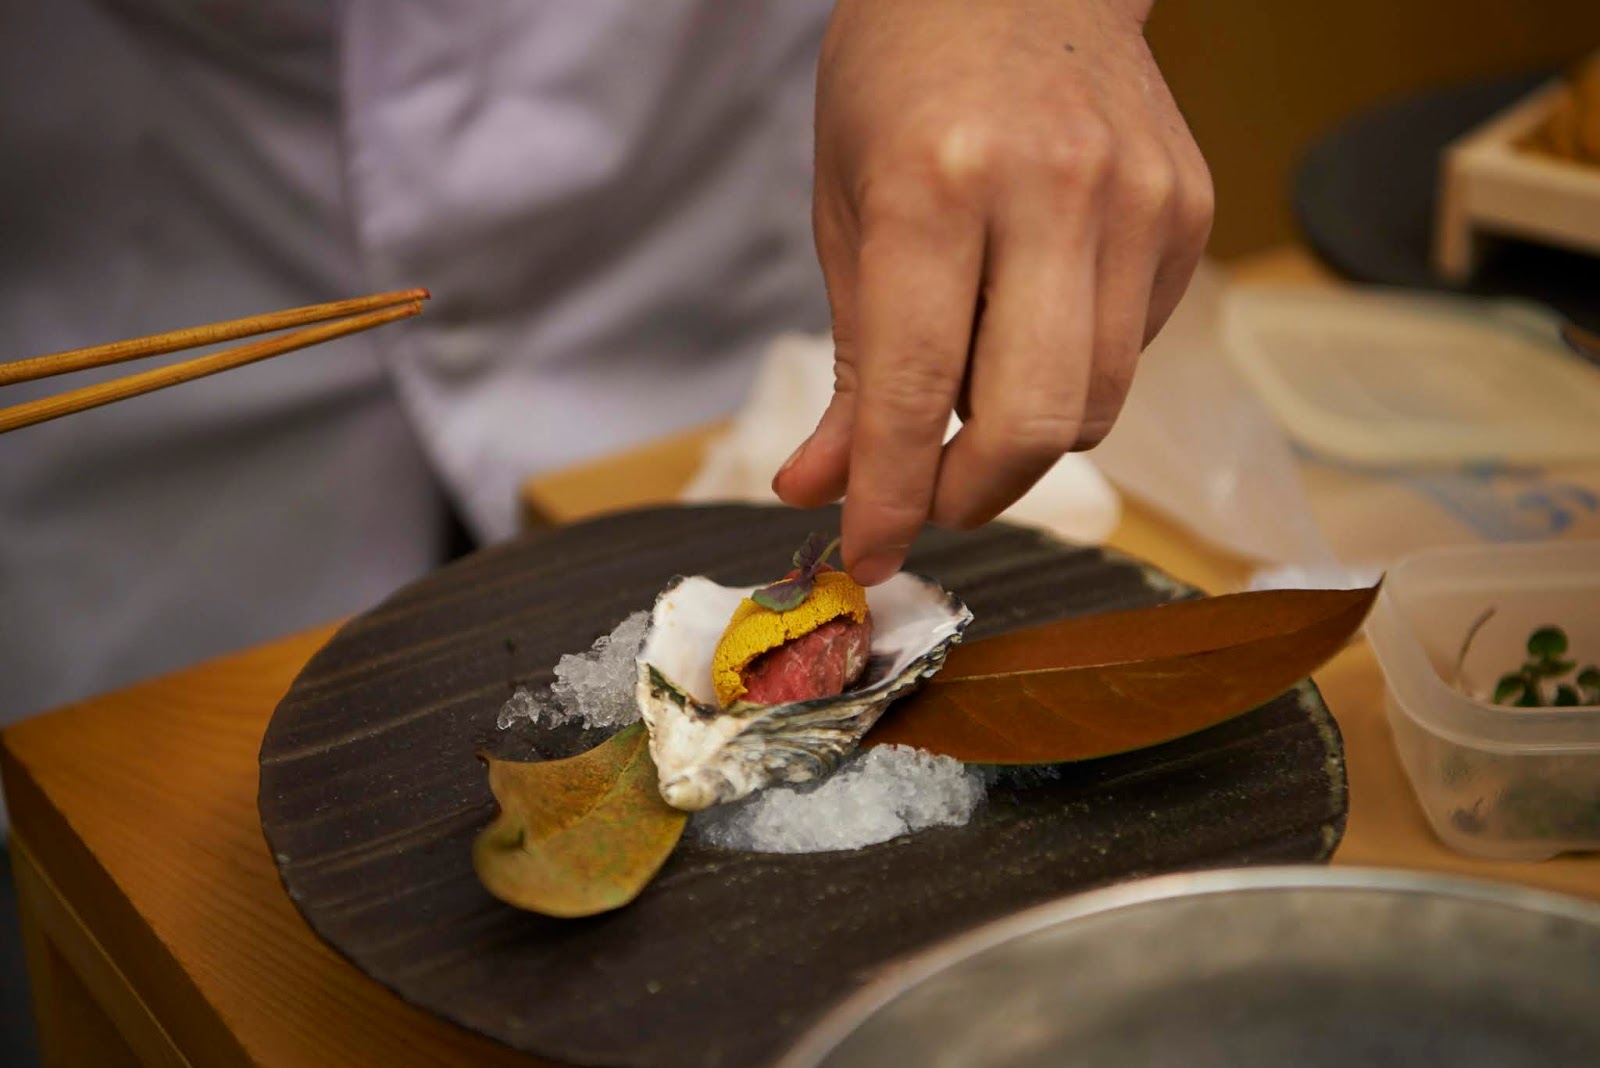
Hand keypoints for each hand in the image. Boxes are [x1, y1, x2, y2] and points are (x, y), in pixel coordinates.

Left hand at [773, 0, 1211, 583]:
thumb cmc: (902, 81)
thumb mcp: (845, 210)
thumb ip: (851, 364)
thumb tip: (819, 489)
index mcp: (938, 182)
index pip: (919, 391)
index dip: (891, 497)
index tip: (868, 556)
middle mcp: (1053, 189)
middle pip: (1035, 423)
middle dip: (973, 492)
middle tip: (932, 495)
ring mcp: (1140, 199)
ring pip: (1094, 403)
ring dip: (1022, 434)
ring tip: (974, 378)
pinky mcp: (1189, 211)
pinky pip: (1132, 351)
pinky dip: (1072, 370)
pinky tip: (1035, 310)